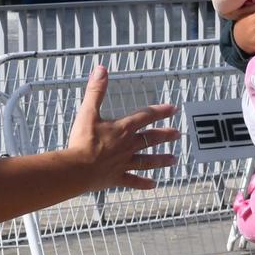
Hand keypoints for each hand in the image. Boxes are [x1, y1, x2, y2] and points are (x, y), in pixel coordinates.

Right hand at [66, 66, 177, 190]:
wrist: (77, 169)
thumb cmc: (82, 141)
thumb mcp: (88, 112)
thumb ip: (96, 91)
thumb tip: (101, 69)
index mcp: (123, 128)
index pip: (145, 116)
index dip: (160, 111)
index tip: (174, 109)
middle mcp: (127, 145)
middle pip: (150, 139)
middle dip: (165, 135)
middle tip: (178, 134)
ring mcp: (123, 163)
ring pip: (147, 161)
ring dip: (161, 160)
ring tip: (174, 160)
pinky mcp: (116, 177)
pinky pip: (132, 180)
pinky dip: (142, 183)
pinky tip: (153, 185)